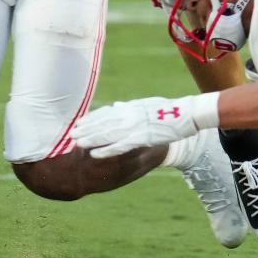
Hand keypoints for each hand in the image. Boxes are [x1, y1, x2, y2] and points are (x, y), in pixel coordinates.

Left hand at [72, 93, 219, 157]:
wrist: (187, 113)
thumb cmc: (170, 109)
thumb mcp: (147, 104)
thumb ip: (131, 107)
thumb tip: (117, 105)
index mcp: (131, 107)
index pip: (106, 112)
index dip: (91, 118)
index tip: (78, 123)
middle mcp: (129, 115)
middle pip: (102, 122)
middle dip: (86, 129)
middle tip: (70, 135)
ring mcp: (135, 126)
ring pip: (107, 134)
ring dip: (90, 139)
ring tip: (76, 144)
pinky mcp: (141, 137)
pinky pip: (120, 145)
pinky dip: (106, 149)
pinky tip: (94, 154)